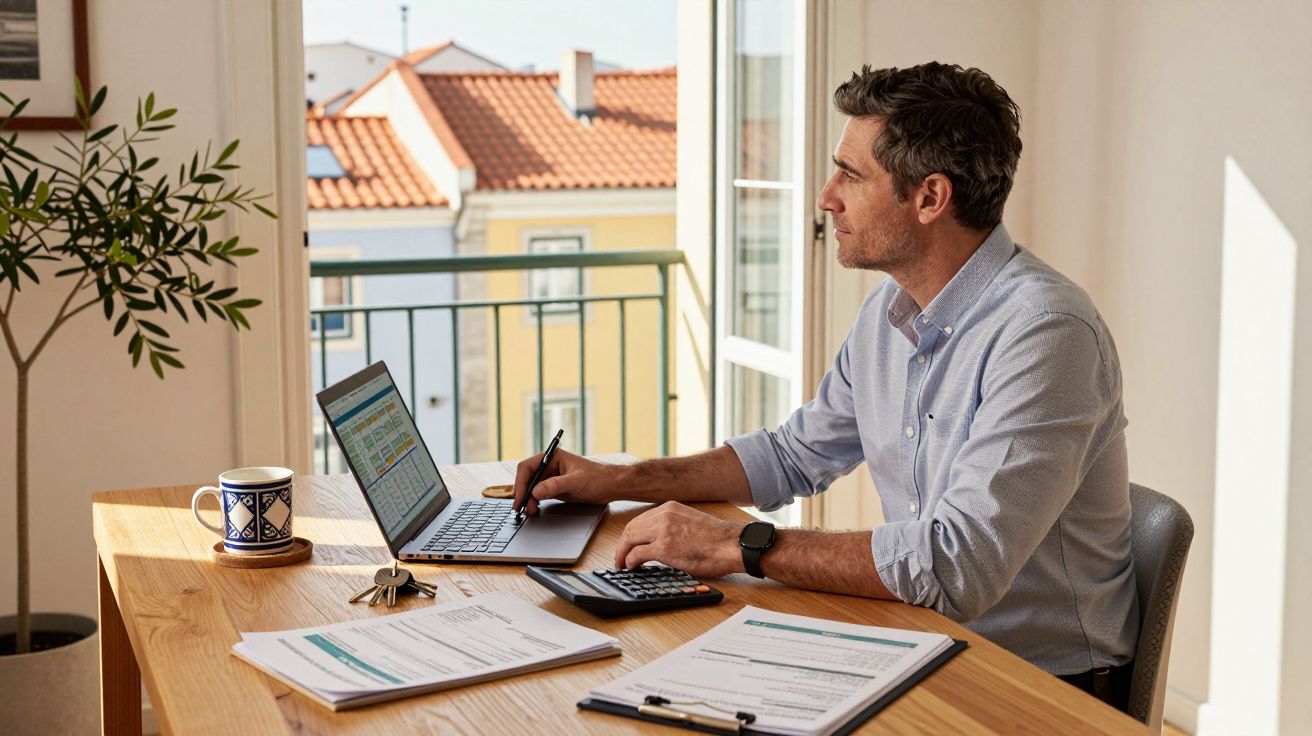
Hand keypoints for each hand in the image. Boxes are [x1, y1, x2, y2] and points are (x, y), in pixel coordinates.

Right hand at [512, 449, 623, 516]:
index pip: (528, 467)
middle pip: (527, 479)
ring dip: (528, 500)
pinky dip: (535, 503)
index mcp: (552, 457)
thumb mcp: (576, 481)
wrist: (612, 486)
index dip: (520, 482)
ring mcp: (551, 478)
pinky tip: (536, 510)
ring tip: (531, 512)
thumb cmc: (598, 477)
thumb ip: (555, 485)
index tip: (520, 497)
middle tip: (522, 509)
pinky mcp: (555, 489)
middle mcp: (549, 467)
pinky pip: (539, 495)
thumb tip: (535, 492)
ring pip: (532, 489)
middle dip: (523, 494)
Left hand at [613, 501, 744, 576]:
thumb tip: (658, 541)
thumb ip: (672, 526)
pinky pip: (637, 554)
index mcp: (670, 508)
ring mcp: (662, 531)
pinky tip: (632, 567)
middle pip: (631, 529)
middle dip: (622, 545)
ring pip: (629, 540)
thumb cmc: (718, 539)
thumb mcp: (690, 522)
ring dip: (622, 554)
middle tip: (620, 558)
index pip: (640, 520)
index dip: (630, 535)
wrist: (732, 545)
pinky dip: (630, 561)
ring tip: (623, 564)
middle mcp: (664, 515)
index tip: (627, 545)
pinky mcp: (664, 548)